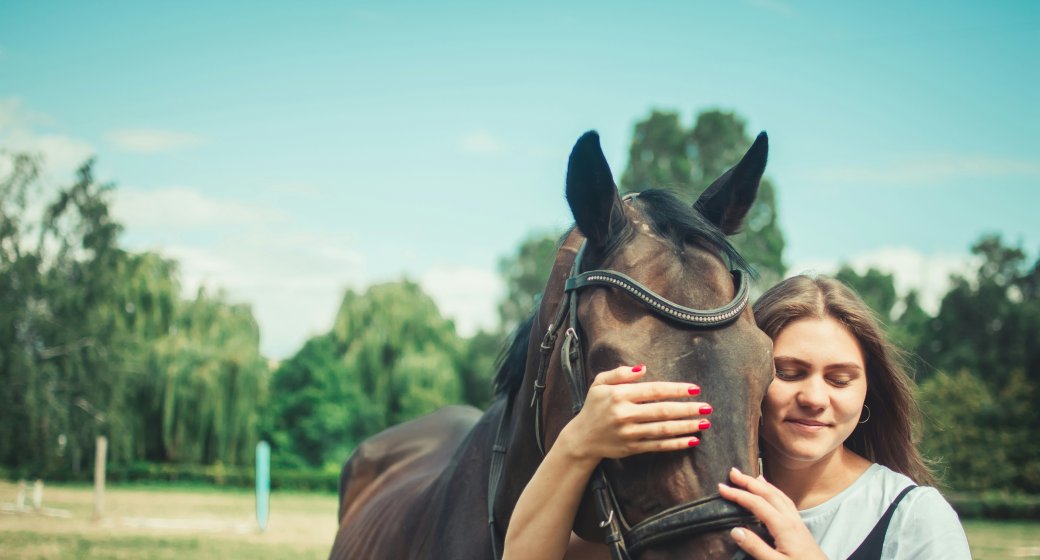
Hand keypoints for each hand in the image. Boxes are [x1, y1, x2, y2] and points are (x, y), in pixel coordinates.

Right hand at [556, 364, 711, 462]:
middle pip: (662, 411)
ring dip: (686, 426)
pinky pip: (659, 446)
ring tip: (704, 423)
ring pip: (663, 429)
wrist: (582, 438)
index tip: (694, 389)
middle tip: (707, 407)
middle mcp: (625, 414)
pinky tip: (692, 440)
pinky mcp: (632, 448)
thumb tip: (643, 368)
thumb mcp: (600, 383)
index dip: (675, 390)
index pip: (653, 391)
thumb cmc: (594, 406)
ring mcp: (629, 433)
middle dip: (687, 409)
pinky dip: (676, 443)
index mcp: (619, 395)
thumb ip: (620, 373)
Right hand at [718, 468, 826, 559]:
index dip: (738, 494)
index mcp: (783, 526)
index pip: (757, 504)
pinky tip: (772, 493)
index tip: (722, 488)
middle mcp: (790, 519)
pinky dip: (775, 492)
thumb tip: (735, 530)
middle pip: (768, 493)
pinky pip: (786, 501)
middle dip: (749, 481)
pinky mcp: (800, 526)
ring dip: (762, 484)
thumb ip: (755, 547)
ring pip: (778, 495)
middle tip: (733, 473)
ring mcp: (797, 521)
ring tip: (751, 476)